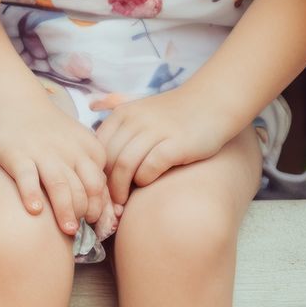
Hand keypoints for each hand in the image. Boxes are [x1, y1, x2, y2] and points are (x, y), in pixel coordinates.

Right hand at [0, 90, 108, 235]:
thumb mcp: (76, 145)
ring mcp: (42, 153)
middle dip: (86, 212)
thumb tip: (102, 207)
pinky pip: (27, 178)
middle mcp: (68, 151)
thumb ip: (89, 170)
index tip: (96, 224)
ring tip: (68, 231)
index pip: (101, 183)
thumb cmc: (47, 132)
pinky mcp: (17, 156)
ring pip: (60, 185)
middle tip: (81, 230)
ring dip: (66, 210)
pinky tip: (34, 211)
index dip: (100, 207)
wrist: (15, 104)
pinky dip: (31, 195)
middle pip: (84, 187)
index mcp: (87, 149)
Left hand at [96, 87, 234, 203]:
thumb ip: (116, 125)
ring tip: (122, 203)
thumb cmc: (173, 115)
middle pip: (107, 161)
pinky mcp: (176, 143)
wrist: (215, 101)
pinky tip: (146, 183)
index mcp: (122, 115)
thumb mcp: (141, 111)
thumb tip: (90, 120)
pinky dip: (143, 181)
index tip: (97, 192)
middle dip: (105, 188)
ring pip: (124, 166)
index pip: (96, 151)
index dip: (94, 175)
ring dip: (121, 189)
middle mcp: (136, 120)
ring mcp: (156, 130)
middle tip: (107, 205)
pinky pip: (149, 169)